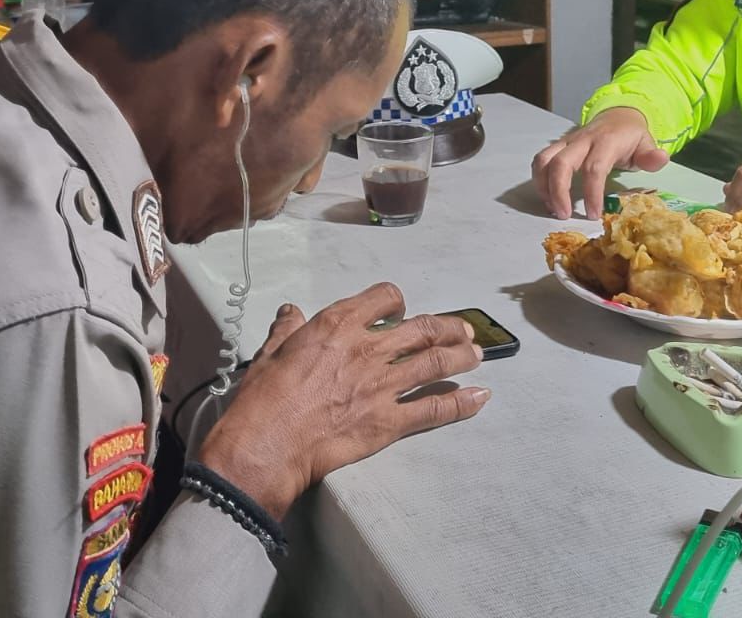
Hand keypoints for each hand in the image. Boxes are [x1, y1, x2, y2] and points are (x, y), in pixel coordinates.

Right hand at [197, 283, 487, 518]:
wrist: (266, 445)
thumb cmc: (262, 399)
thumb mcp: (269, 353)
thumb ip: (287, 329)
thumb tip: (291, 312)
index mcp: (338, 325)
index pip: (384, 298)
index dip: (397, 302)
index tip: (401, 311)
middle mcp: (368, 348)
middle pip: (423, 329)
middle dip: (448, 327)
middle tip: (462, 330)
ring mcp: (383, 385)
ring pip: (436, 362)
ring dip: (462, 357)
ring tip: (477, 354)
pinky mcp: (389, 421)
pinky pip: (434, 409)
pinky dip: (461, 404)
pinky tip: (479, 398)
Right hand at [531, 107, 669, 220]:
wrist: (618, 115)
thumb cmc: (631, 136)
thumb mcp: (646, 144)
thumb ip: (650, 156)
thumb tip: (661, 159)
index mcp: (606, 142)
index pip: (594, 168)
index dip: (592, 192)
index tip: (594, 215)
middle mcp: (582, 140)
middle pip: (561, 163)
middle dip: (559, 191)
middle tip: (563, 215)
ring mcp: (567, 142)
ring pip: (544, 160)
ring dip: (544, 186)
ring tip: (552, 208)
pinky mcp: (558, 146)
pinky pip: (541, 160)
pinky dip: (539, 180)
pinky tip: (548, 198)